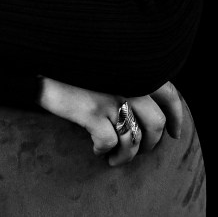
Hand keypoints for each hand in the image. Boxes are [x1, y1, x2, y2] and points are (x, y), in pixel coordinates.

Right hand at [37, 77, 182, 165]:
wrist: (40, 59)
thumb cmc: (74, 63)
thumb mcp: (110, 63)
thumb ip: (129, 76)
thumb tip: (147, 107)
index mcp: (136, 67)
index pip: (170, 94)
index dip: (177, 117)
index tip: (175, 133)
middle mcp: (129, 80)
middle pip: (156, 123)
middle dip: (151, 143)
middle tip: (141, 150)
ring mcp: (110, 96)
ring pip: (133, 139)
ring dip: (126, 155)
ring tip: (115, 158)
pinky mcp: (91, 111)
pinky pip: (109, 142)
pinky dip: (105, 151)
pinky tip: (97, 150)